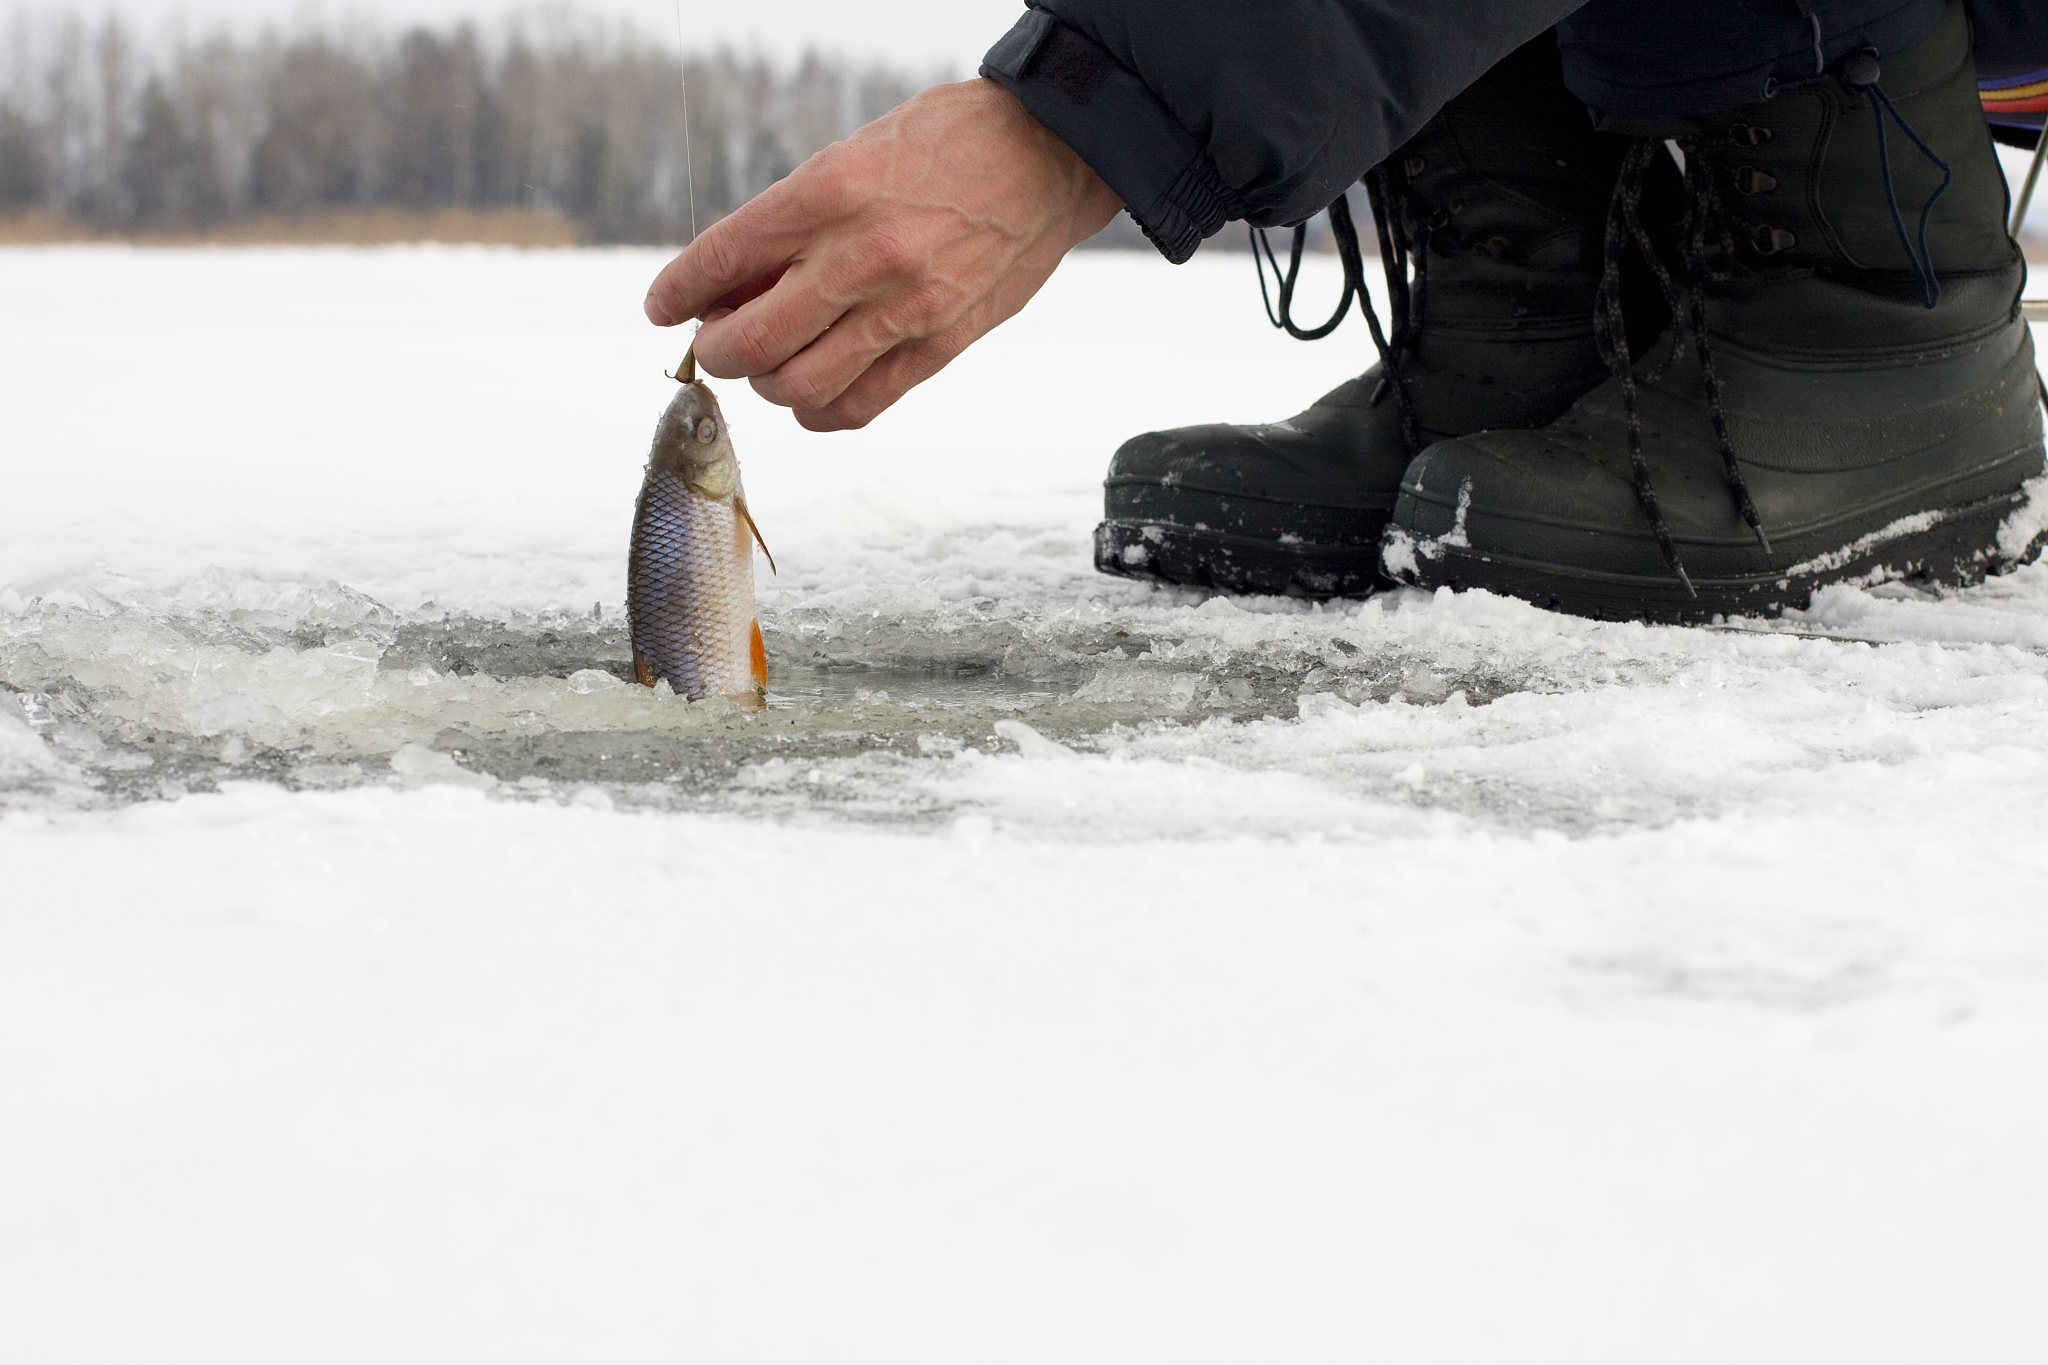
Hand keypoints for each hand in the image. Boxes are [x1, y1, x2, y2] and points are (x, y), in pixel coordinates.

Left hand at [643, 77, 1121, 430]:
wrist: (1046, 155)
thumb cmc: (947, 145)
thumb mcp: (853, 155)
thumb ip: (795, 220)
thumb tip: (734, 282)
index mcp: (830, 191)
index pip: (723, 258)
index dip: (678, 292)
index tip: (662, 307)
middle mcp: (861, 255)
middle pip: (750, 341)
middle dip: (715, 350)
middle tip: (716, 340)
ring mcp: (904, 308)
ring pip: (796, 386)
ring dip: (766, 384)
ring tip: (771, 361)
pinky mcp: (940, 344)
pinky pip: (857, 407)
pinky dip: (819, 411)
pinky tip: (813, 391)